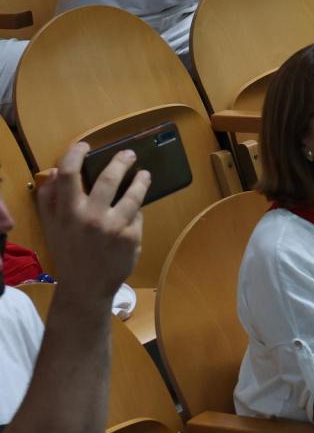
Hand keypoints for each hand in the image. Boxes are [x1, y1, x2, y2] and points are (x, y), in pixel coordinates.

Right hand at [35, 142, 145, 300]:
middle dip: (121, 161)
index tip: (85, 146)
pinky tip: (133, 215)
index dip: (75, 155)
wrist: (86, 287)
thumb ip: (50, 200)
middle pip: (109, 179)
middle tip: (129, 154)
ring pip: (133, 194)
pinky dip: (135, 213)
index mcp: (67, 213)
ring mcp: (114, 227)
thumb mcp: (52, 227)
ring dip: (141, 181)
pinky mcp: (131, 237)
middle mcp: (91, 217)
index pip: (69, 174)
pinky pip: (137, 216)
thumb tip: (55, 172)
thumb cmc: (69, 252)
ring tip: (144, 174)